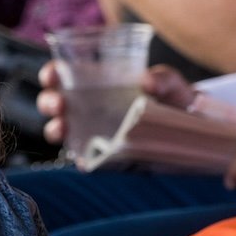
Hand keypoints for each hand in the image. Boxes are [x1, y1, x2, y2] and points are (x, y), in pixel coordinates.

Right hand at [37, 61, 191, 146]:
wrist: (187, 131)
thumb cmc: (172, 101)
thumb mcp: (170, 84)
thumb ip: (163, 78)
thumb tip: (147, 82)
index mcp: (95, 83)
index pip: (63, 75)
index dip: (52, 74)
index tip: (53, 75)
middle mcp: (86, 107)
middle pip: (52, 102)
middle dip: (49, 102)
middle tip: (60, 105)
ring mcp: (89, 131)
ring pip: (58, 129)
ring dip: (54, 129)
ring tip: (63, 129)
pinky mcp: (99, 154)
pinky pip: (82, 158)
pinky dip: (80, 159)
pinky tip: (84, 160)